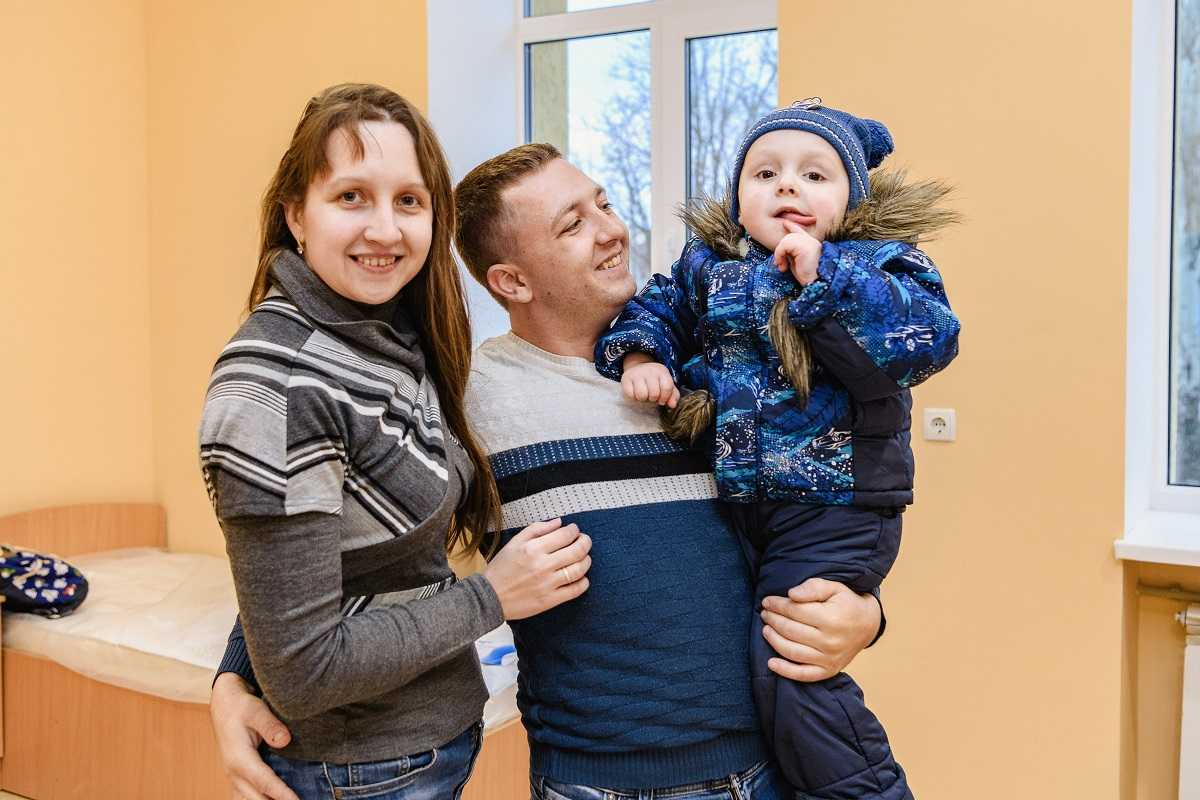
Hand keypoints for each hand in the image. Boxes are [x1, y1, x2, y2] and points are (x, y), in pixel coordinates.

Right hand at [210, 673, 297, 799]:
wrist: (225, 706)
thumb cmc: (241, 707)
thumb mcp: (257, 710)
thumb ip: (271, 726)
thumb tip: (285, 740)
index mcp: (239, 759)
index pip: (264, 782)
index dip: (281, 794)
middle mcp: (235, 773)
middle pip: (256, 798)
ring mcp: (235, 777)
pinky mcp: (238, 777)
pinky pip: (246, 796)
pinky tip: (276, 798)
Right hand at [483, 518, 591, 618]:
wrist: (490, 596)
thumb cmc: (502, 568)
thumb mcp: (515, 542)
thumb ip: (537, 529)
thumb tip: (559, 522)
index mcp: (533, 548)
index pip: (565, 535)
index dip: (574, 530)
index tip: (575, 530)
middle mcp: (543, 565)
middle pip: (577, 551)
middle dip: (585, 542)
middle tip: (584, 541)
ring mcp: (548, 584)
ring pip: (579, 569)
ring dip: (587, 560)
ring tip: (584, 557)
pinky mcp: (550, 600)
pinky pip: (575, 590)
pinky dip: (584, 582)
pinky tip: (581, 577)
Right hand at [621, 354, 678, 407]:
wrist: (638, 367)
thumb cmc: (655, 380)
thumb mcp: (666, 384)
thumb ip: (673, 395)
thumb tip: (672, 405)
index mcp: (662, 371)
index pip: (667, 387)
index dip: (665, 397)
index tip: (662, 399)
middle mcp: (650, 371)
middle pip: (654, 393)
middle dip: (653, 399)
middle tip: (651, 396)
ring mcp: (637, 374)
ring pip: (642, 395)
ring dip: (643, 399)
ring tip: (644, 395)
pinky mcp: (626, 378)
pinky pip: (630, 395)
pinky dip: (633, 397)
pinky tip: (636, 393)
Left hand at [759, 577, 880, 681]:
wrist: (868, 625)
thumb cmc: (847, 603)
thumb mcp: (834, 588)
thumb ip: (812, 588)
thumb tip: (791, 595)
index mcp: (832, 619)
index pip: (795, 611)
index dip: (777, 605)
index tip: (767, 601)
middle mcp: (830, 642)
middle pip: (791, 630)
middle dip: (773, 620)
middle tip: (765, 613)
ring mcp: (829, 659)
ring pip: (792, 651)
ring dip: (774, 640)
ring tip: (766, 630)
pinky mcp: (828, 671)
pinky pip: (803, 674)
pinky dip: (785, 671)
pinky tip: (770, 663)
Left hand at [773, 221, 821, 285]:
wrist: (817, 284)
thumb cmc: (807, 278)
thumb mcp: (797, 264)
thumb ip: (791, 254)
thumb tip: (782, 251)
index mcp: (811, 245)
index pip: (800, 231)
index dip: (792, 226)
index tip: (785, 223)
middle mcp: (812, 241)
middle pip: (790, 236)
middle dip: (781, 249)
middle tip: (781, 265)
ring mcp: (810, 242)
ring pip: (787, 239)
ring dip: (780, 254)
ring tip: (783, 266)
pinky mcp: (805, 245)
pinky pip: (785, 244)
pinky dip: (779, 255)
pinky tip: (783, 266)